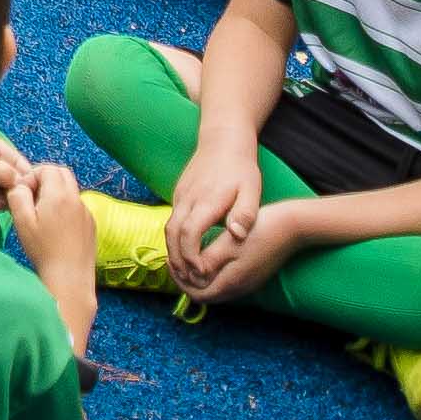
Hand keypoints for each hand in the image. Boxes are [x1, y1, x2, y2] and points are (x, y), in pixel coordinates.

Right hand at [0, 152, 95, 279]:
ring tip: (42, 216)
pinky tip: (56, 230)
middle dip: (45, 179)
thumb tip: (19, 186)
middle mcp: (76, 199)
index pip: (47, 168)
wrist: (70, 279)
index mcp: (59, 194)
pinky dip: (65, 208)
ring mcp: (86, 212)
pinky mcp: (91, 225)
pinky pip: (77, 206)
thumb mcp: (22, 221)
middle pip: (62, 173)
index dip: (32, 176)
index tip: (23, 195)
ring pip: (70, 190)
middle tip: (31, 198)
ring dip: (55, 194)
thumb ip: (17, 195)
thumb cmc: (43, 250)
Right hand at [165, 149, 276, 294]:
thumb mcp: (252, 189)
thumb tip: (237, 235)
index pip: (188, 233)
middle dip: (177, 260)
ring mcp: (180, 195)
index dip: (191, 256)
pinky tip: (186, 250)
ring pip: (168, 227)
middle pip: (171, 234)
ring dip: (173, 251)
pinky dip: (175, 239)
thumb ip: (245, 213)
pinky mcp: (179, 194)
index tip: (202, 272)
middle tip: (189, 280)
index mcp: (206, 200)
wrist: (223, 139)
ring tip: (186, 271)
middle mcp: (188, 199)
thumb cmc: (241, 168)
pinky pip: (172, 220)